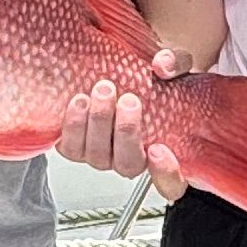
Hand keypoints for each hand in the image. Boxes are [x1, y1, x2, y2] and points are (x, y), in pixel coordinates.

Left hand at [56, 58, 186, 193]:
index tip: (159, 149)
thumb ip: (175, 63)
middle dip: (126, 132)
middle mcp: (131, 159)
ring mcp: (102, 155)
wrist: (114, 75)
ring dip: (98, 124)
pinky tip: (79, 101)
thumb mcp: (172, 66)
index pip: (171, 183)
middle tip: (129, 100)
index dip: (166, 173)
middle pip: (128, 164)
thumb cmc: (149, 78)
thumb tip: (162, 66)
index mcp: (162, 152)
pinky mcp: (76, 146)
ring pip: (98, 157)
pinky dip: (73, 126)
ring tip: (102, 91)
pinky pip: (70, 148)